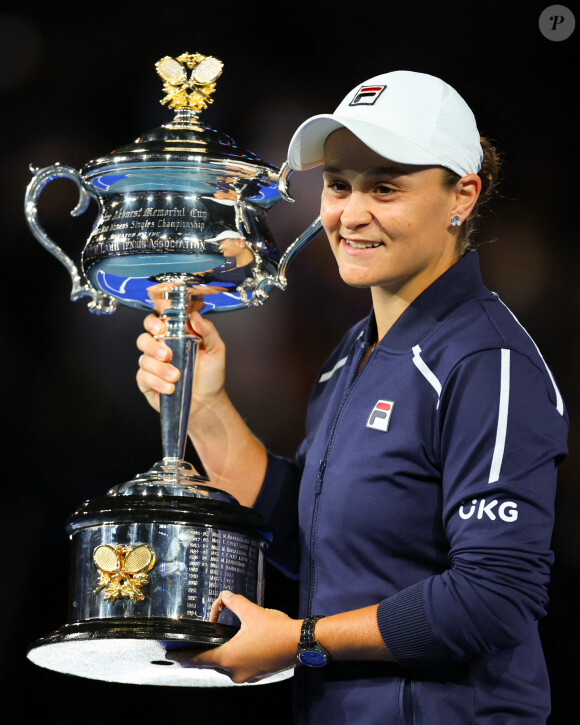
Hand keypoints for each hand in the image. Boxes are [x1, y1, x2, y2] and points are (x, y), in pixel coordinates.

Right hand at [136, 311, 225, 414]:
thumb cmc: (210, 375)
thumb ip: (208, 331)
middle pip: (143, 339)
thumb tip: (195, 316)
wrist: (207, 402)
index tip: (161, 327)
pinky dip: (157, 382)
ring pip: (144, 359)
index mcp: (174, 337)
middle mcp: (160, 349)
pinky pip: (143, 377)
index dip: (153, 322)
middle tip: (167, 355)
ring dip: (160, 368)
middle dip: (152, 346)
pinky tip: (170, 387)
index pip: (156, 322)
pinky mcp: (147, 382)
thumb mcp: (215, 350)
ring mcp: (152, 366)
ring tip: (176, 376)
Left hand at [169, 591, 300, 683]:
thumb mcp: (251, 611)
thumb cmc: (275, 629)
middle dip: (201, 655)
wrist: (300, 643)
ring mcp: (247, 676)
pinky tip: (236, 648)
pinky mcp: (257, 675)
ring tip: (214, 644)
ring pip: (225, 667)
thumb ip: (234, 602)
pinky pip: (238, 668)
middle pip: (210, 664)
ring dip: (219, 657)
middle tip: (191, 646)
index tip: (170, 655)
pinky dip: (232, 659)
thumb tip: (225, 594)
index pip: (198, 659)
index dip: (182, 656)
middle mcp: (235, 672)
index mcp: (229, 658)